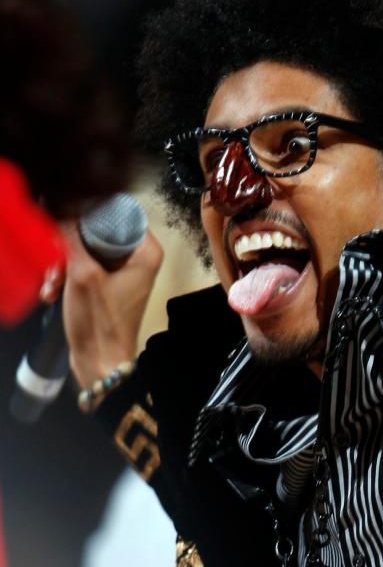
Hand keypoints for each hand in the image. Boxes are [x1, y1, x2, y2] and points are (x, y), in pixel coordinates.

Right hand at [59, 221, 162, 388]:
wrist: (100, 363)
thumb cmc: (99, 322)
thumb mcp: (82, 273)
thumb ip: (69, 235)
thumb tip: (59, 203)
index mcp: (146, 250)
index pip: (115, 211)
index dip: (85, 214)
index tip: (64, 225)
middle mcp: (139, 258)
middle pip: (95, 231)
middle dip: (68, 246)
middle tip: (55, 265)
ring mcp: (123, 273)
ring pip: (84, 250)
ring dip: (62, 265)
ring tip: (52, 284)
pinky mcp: (108, 286)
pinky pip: (83, 268)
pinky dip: (66, 278)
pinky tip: (52, 293)